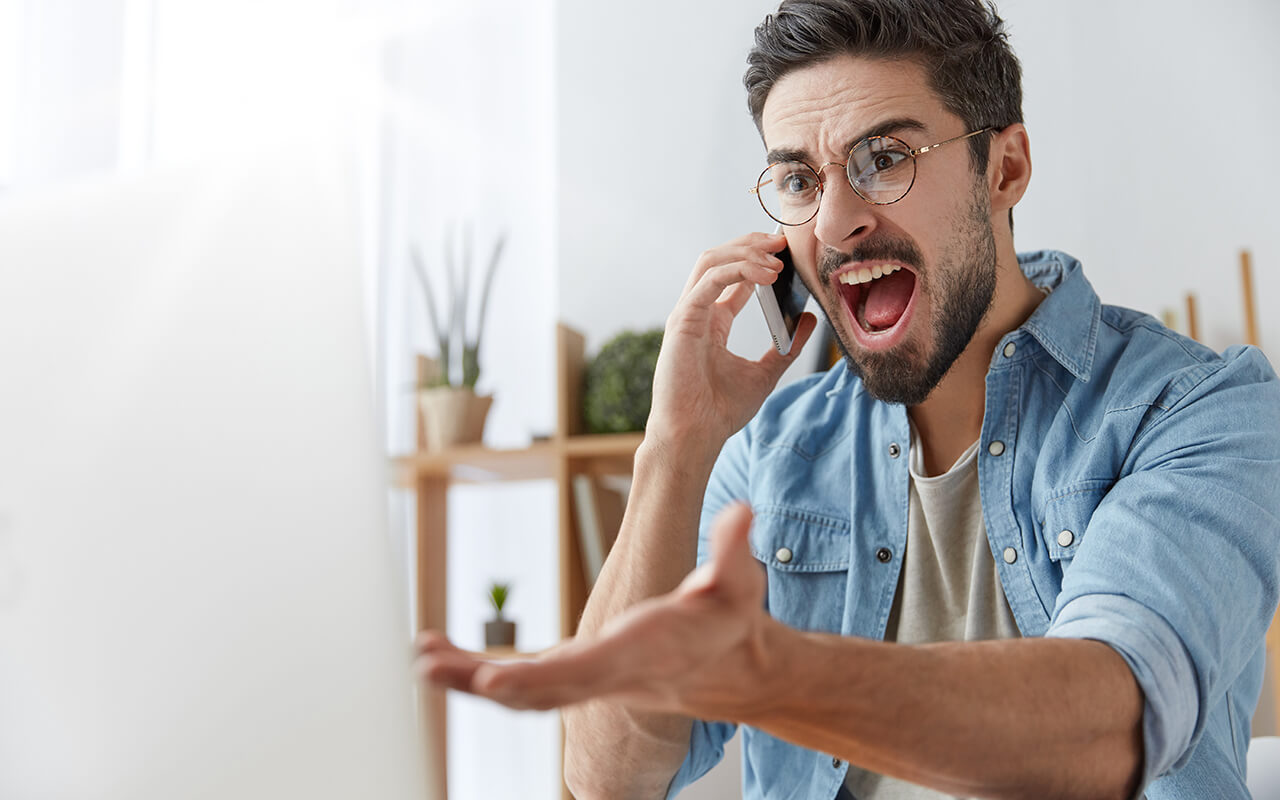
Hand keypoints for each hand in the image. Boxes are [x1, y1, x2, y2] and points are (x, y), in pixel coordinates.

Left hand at [415, 503, 783, 720]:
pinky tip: (444, 658)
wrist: (732, 671)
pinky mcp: (576, 677)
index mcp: (637, 657)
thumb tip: (739, 512)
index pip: (580, 672)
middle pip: (536, 690)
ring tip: (425, 658)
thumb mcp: (738, 586)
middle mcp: (605, 678)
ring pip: (520, 693)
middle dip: (482, 682)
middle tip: (431, 667)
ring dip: (468, 679)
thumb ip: (733, 552)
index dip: (536, 678)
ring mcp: (587, 684)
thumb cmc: (728, 625)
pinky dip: (479, 675)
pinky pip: (521, 683)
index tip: (492, 682)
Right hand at [646, 232, 816, 457]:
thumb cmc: (719, 412)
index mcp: (712, 322)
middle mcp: (697, 312)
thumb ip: (787, 347)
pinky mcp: (683, 320)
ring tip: (777, 255)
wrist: (695, 436)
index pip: (733, 276)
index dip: (758, 258)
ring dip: (745, 251)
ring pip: (711, 260)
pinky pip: (710, 280)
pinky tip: (766, 275)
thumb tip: (810, 320)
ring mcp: (687, 314)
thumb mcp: (766, 373)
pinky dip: (738, 270)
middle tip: (783, 240)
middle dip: (751, 244)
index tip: (787, 252)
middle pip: (720, 259)